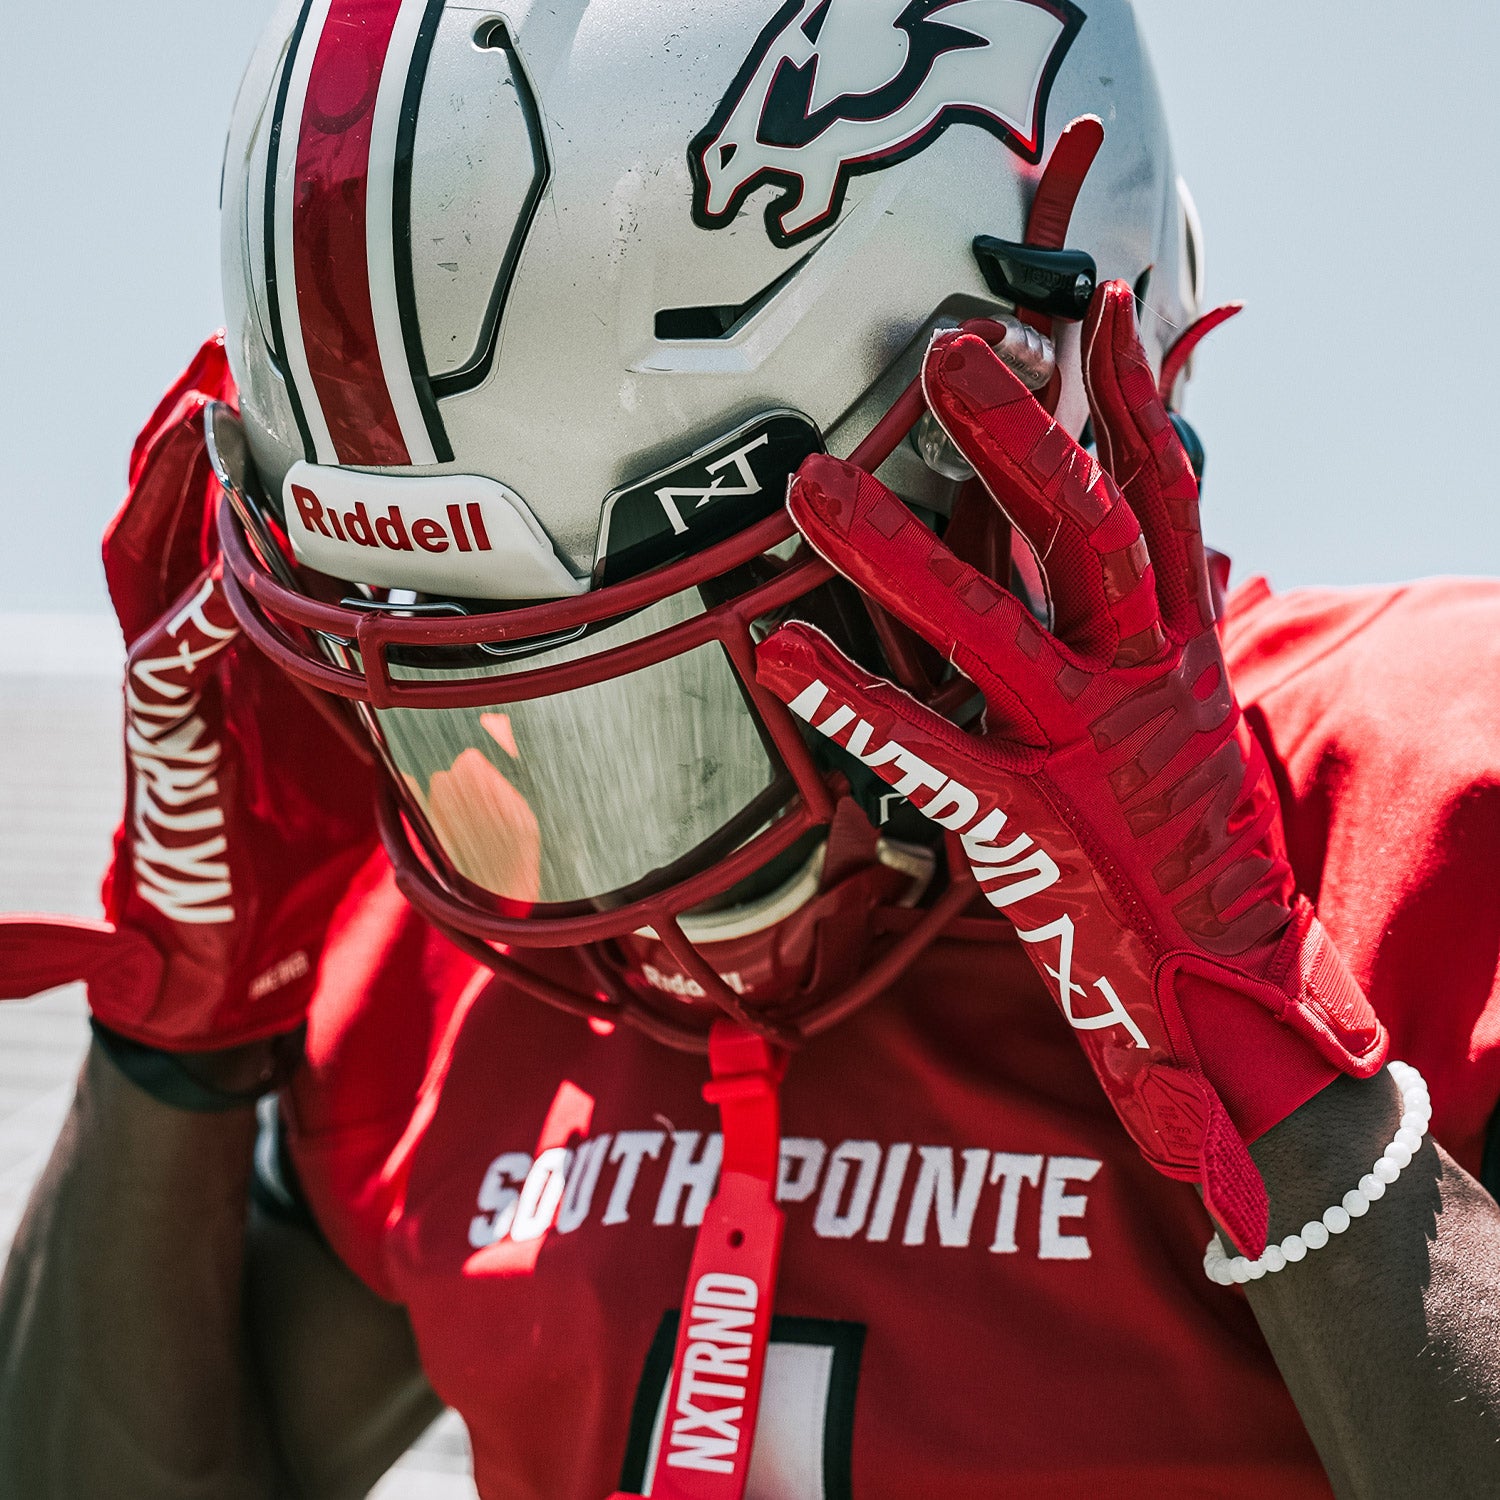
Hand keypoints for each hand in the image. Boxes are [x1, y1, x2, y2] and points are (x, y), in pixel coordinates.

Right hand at [0, 335, 377, 1051]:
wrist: (242, 946)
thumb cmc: (309, 837)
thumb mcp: (370, 734)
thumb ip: (400, 671)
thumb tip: (504, 630)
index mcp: (245, 642)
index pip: (239, 529)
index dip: (261, 457)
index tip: (308, 382)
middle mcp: (197, 648)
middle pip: (177, 519)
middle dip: (198, 438)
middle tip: (231, 352)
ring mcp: (169, 689)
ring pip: (148, 564)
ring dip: (169, 486)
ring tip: (201, 409)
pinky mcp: (160, 739)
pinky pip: (165, 657)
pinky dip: (196, 610)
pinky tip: (225, 560)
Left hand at [755, 284, 1386, 1254]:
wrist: (1231, 996)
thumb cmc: (1190, 854)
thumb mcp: (1190, 724)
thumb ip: (1154, 632)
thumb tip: (1161, 548)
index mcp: (1182, 651)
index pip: (1168, 499)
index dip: (1141, 398)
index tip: (1101, 306)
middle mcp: (1144, 684)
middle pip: (1090, 534)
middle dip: (1024, 436)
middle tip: (945, 348)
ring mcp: (1088, 755)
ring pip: (998, 628)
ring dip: (902, 549)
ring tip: (814, 484)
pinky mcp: (1030, 828)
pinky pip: (933, 752)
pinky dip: (855, 699)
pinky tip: (779, 652)